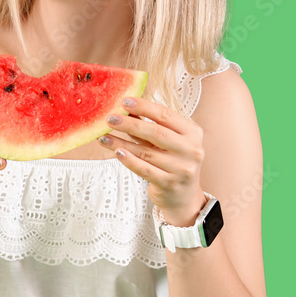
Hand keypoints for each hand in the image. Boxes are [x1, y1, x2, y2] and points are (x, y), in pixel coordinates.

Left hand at [100, 97, 206, 225]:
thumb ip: (148, 125)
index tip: (124, 101)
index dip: (144, 107)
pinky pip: (144, 169)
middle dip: (130, 124)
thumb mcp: (165, 141)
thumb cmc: (171, 160)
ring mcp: (182, 169)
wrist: (183, 195)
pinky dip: (129, 160)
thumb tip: (125, 108)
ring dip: (121, 142)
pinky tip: (116, 152)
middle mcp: (191, 150)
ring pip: (145, 152)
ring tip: (103, 137)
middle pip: (156, 132)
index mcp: (192, 133)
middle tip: (110, 118)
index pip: (166, 115)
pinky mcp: (169, 184)